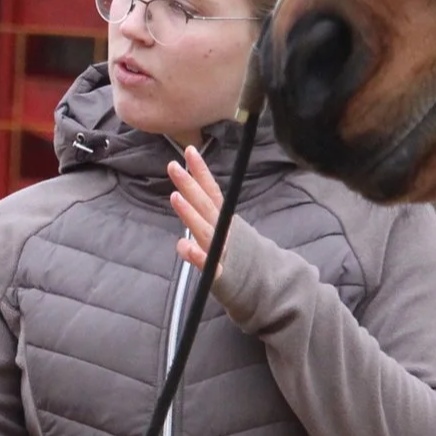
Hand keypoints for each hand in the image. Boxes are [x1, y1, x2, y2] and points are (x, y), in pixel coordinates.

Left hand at [166, 146, 226, 269]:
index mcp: (223, 220)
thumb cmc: (234, 255)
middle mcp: (223, 231)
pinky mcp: (220, 275)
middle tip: (173, 166)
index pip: (211, 192)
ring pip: (205, 231)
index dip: (201, 172)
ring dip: (190, 214)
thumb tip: (181, 211)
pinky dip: (197, 256)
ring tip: (174, 197)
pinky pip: (208, 265)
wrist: (262, 285)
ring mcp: (222, 252)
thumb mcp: (220, 233)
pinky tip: (184, 247)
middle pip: (205, 206)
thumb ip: (201, 221)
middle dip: (190, 185)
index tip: (190, 151)